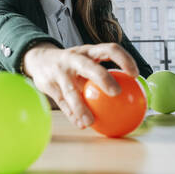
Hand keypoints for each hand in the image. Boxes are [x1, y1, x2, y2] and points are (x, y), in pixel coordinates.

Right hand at [22, 42, 138, 128]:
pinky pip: (61, 102)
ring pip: (71, 90)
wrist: (39, 59)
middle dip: (103, 78)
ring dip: (81, 106)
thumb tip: (131, 95)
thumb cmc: (72, 64)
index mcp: (88, 51)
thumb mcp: (86, 62)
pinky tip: (80, 124)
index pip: (109, 49)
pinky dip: (71, 114)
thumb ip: (103, 75)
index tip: (135, 74)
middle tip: (117, 93)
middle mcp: (74, 58)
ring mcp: (59, 71)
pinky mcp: (48, 84)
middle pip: (89, 67)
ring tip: (90, 121)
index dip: (124, 59)